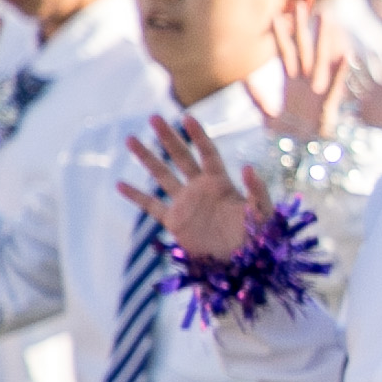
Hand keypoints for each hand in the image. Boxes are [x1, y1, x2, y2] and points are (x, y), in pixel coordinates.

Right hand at [121, 112, 269, 262]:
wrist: (242, 264)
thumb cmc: (258, 237)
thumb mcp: (263, 212)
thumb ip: (257, 191)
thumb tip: (248, 167)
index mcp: (221, 183)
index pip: (207, 153)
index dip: (198, 136)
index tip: (187, 117)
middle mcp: (200, 189)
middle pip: (181, 157)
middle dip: (168, 138)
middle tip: (154, 117)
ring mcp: (185, 204)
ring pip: (162, 176)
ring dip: (147, 157)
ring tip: (130, 139)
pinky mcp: (175, 222)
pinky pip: (151, 206)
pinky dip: (136, 196)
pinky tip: (119, 184)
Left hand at [255, 2, 351, 143]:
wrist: (301, 156)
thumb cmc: (286, 136)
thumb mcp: (267, 116)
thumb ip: (257, 97)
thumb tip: (245, 80)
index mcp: (290, 84)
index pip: (285, 53)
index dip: (281, 35)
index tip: (277, 15)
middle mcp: (304, 82)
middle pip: (303, 48)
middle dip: (302, 27)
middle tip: (302, 4)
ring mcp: (317, 91)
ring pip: (320, 59)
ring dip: (323, 39)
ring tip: (327, 18)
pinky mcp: (327, 105)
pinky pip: (335, 85)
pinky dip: (341, 71)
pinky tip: (347, 55)